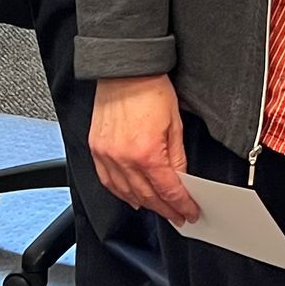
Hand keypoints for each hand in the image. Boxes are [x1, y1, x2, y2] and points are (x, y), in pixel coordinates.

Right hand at [89, 74, 198, 222]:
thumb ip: (177, 157)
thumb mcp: (174, 124)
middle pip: (147, 196)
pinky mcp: (96, 148)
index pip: (167, 190)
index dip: (181, 205)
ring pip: (125, 193)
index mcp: (147, 153)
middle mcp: (123, 158)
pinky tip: (130, 196)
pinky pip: (107, 181)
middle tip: (177, 216)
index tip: (189, 212)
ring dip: (144, 204)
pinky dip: (120, 192)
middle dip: (165, 209)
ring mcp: (106, 155)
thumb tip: (180, 180)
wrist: (125, 69)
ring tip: (158, 209)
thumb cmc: (150, 89)